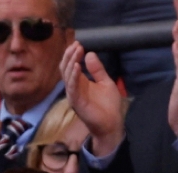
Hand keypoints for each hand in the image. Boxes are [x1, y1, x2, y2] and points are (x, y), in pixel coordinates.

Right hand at [61, 42, 124, 157]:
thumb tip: (90, 54)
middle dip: (70, 55)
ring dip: (71, 62)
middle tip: (76, 45)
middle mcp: (74, 87)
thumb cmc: (108, 106)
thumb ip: (97, 69)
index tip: (79, 44)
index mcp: (80, 82)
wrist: (112, 124)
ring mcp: (74, 94)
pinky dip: (73, 76)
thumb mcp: (105, 82)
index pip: (72, 65)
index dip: (73, 54)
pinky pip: (72, 87)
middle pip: (66, 68)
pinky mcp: (76, 102)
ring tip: (76, 51)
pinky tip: (77, 66)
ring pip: (67, 75)